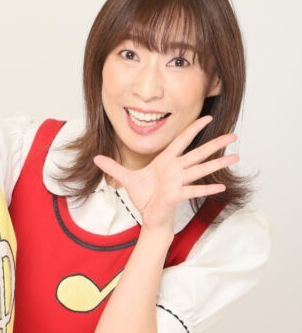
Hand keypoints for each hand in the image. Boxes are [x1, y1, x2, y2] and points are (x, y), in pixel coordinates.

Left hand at [93, 116, 237, 230]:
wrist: (148, 216)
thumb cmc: (144, 197)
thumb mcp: (126, 179)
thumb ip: (113, 166)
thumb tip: (96, 157)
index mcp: (166, 161)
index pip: (182, 140)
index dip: (194, 128)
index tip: (208, 116)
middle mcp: (176, 169)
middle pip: (198, 153)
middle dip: (215, 143)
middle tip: (234, 135)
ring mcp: (178, 182)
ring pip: (201, 169)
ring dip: (218, 163)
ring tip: (236, 157)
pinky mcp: (177, 195)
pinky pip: (194, 190)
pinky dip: (207, 189)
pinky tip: (221, 187)